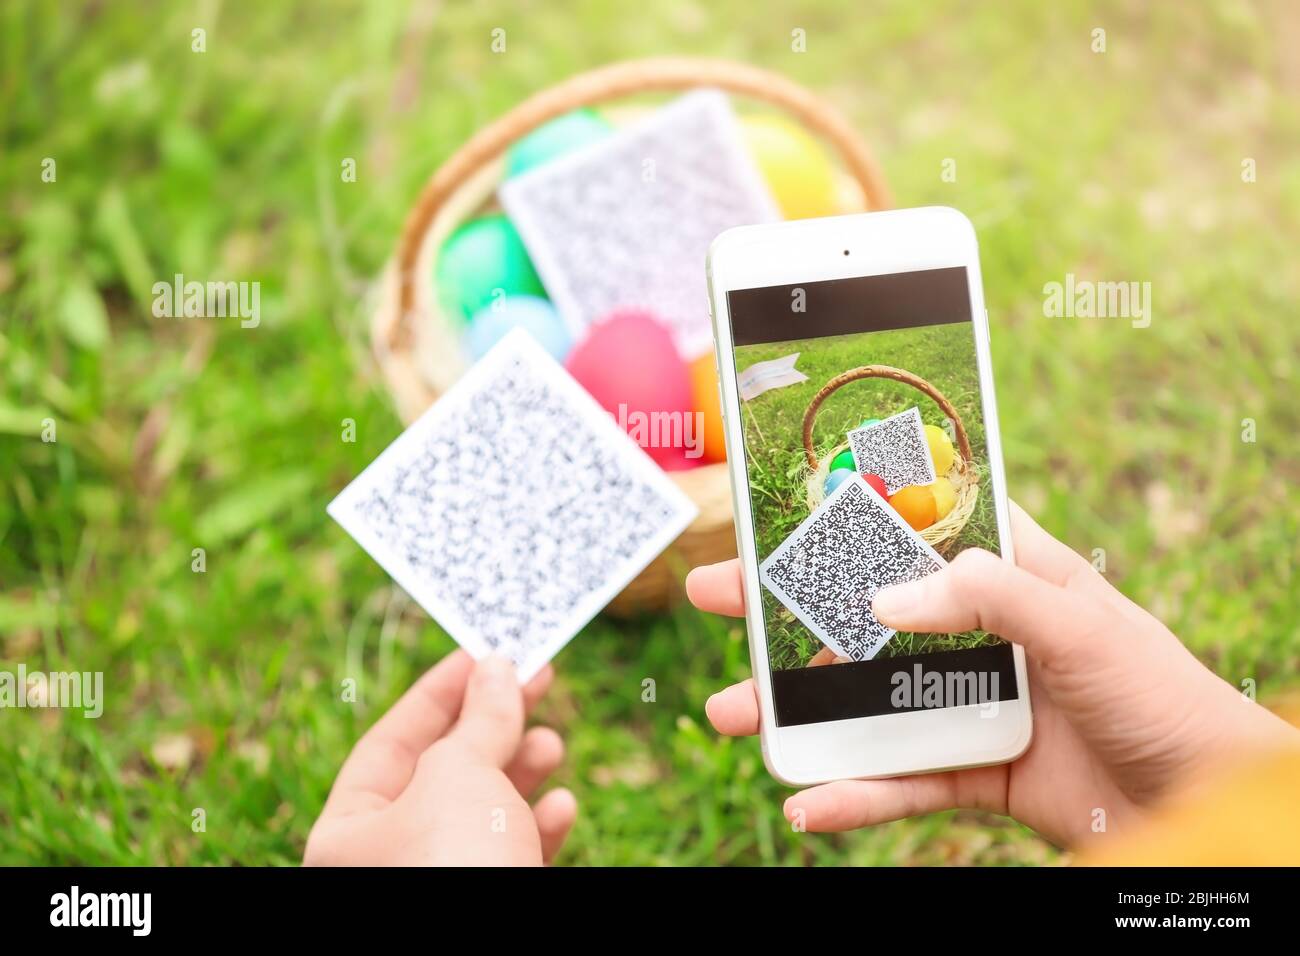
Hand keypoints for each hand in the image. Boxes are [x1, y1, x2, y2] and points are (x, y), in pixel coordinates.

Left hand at [305, 651, 576, 865]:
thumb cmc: (456, 865)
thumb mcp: (461, 772)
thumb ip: (480, 718)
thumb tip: (496, 669)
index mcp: (349, 832)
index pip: (391, 742)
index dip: (440, 692)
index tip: (484, 653)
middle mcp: (387, 863)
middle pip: (443, 773)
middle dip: (492, 726)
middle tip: (535, 681)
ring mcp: (439, 884)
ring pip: (482, 814)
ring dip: (522, 771)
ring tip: (553, 743)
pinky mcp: (491, 903)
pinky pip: (510, 855)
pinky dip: (538, 825)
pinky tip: (564, 805)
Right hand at [686, 502, 1299, 848]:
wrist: (1203, 803)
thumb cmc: (1162, 693)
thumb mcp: (1083, 623)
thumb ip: (988, 596)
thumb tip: (885, 597)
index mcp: (1008, 574)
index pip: (913, 527)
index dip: (846, 514)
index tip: (776, 507)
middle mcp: (977, 633)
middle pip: (865, 612)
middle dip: (786, 608)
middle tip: (714, 598)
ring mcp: (969, 702)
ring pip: (866, 700)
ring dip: (798, 708)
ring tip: (730, 715)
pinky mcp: (973, 770)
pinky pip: (900, 779)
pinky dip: (854, 793)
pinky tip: (808, 801)